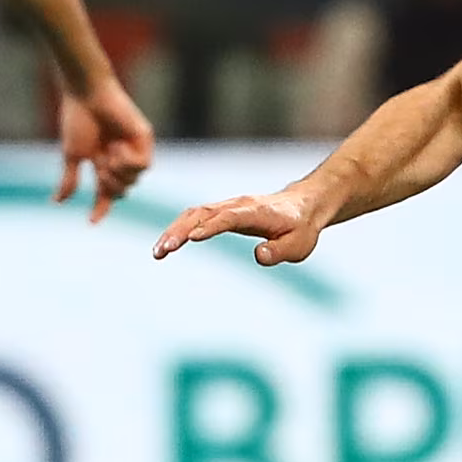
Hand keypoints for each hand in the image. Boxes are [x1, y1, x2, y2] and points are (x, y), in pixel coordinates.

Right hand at [55, 80, 155, 223]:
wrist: (87, 94)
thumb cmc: (78, 120)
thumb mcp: (73, 155)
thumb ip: (70, 179)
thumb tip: (58, 202)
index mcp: (102, 161)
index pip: (104, 193)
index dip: (100, 208)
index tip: (91, 222)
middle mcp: (119, 157)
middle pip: (121, 191)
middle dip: (109, 186)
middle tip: (101, 167)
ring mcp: (133, 148)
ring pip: (133, 181)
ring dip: (118, 172)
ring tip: (109, 152)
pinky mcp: (143, 139)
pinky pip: (143, 166)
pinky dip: (128, 162)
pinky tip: (118, 146)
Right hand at [153, 183, 334, 266]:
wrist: (303, 206)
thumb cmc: (300, 228)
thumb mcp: (299, 245)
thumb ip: (280, 251)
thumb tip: (259, 256)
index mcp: (257, 212)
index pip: (229, 218)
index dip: (211, 227)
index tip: (192, 238)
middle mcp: (238, 205)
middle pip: (202, 213)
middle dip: (180, 230)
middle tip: (162, 251)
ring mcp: (228, 207)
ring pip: (194, 213)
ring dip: (174, 230)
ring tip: (158, 253)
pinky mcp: (222, 212)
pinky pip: (196, 217)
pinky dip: (179, 229)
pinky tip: (166, 245)